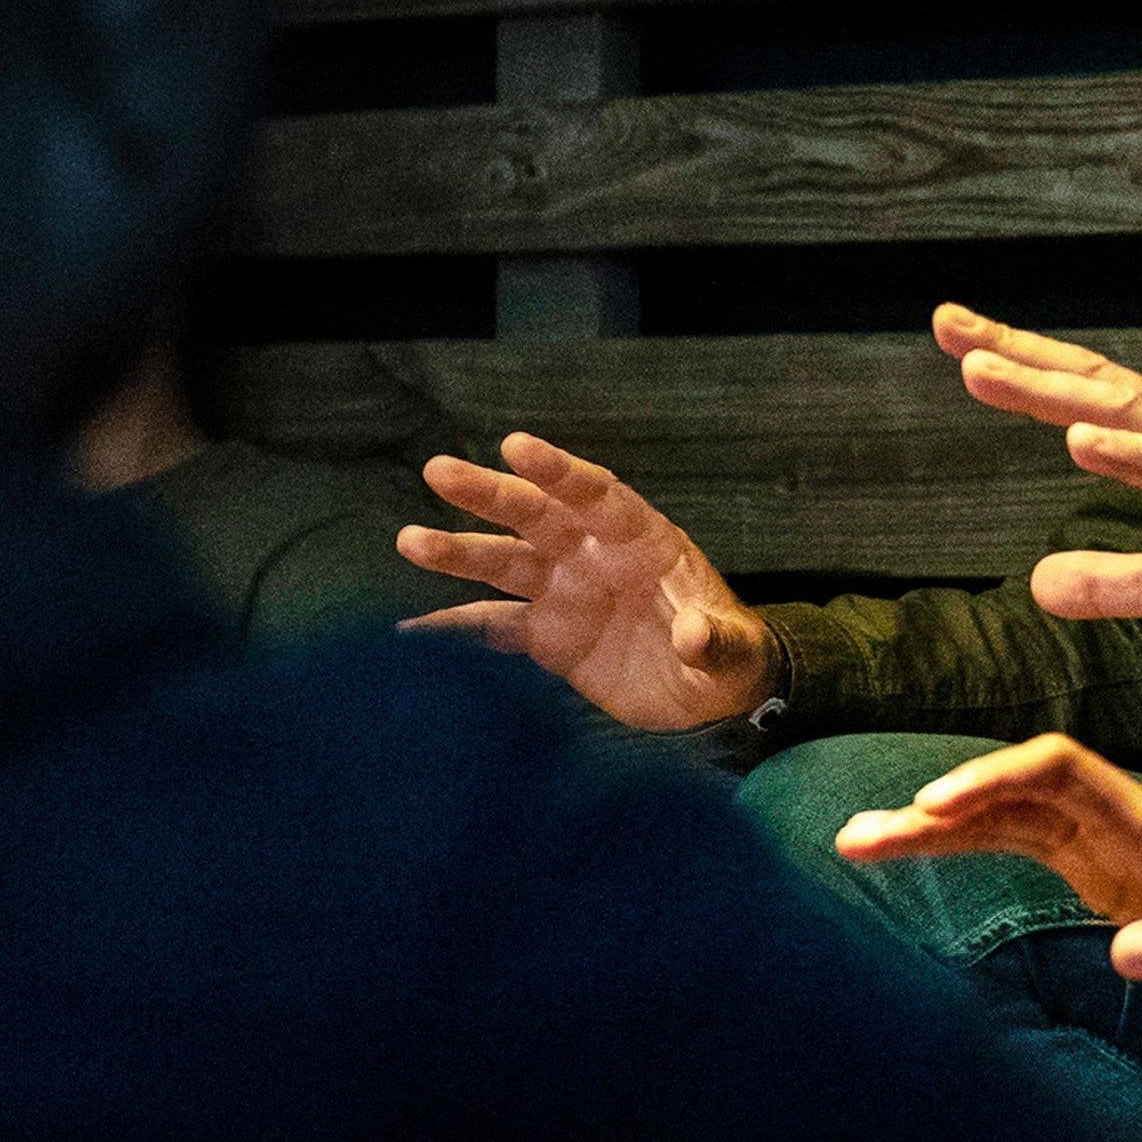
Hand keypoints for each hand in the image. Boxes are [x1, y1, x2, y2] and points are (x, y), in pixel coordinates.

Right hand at [396, 432, 774, 729]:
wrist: (708, 696)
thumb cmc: (727, 656)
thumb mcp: (732, 651)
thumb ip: (714, 640)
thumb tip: (695, 636)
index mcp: (643, 541)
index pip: (597, 495)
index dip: (558, 471)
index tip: (515, 446)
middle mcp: (595, 556)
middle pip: (537, 516)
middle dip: (489, 494)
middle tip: (438, 471)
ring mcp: (566, 593)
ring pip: (505, 563)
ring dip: (459, 553)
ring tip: (410, 541)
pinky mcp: (547, 636)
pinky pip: (494, 626)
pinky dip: (457, 630)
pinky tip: (413, 634)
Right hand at [835, 733, 1141, 1013]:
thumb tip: (1129, 953)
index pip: (1063, 771)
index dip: (996, 778)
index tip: (937, 805)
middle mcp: (1121, 821)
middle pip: (1016, 790)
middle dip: (940, 806)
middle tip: (860, 834)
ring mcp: (1106, 842)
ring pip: (1007, 816)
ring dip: (938, 825)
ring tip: (859, 839)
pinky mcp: (1100, 869)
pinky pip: (1021, 843)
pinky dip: (967, 844)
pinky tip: (917, 849)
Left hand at [935, 302, 1141, 641]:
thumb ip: (1106, 580)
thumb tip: (1036, 585)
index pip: (1082, 391)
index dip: (1021, 364)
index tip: (956, 338)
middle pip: (1090, 381)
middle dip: (1017, 352)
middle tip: (948, 323)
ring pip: (1124, 410)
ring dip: (1051, 390)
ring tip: (984, 369)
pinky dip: (1129, 452)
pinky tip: (1079, 442)